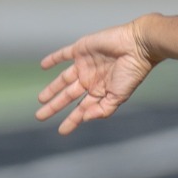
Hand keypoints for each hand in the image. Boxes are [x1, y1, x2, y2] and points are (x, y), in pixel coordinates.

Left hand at [36, 22, 153, 134]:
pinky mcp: (81, 50)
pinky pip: (63, 55)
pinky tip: (43, 66)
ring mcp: (85, 65)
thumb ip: (102, 109)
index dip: (71, 121)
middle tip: (40, 116)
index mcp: (100, 92)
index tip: (61, 132)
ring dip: (51, 88)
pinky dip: (53, 59)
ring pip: (63, 79)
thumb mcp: (118, 96)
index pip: (81, 109)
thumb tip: (84, 119)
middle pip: (68, 96)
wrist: (136, 46)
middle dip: (54, 106)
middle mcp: (90, 80)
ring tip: (40, 99)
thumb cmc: (131, 72)